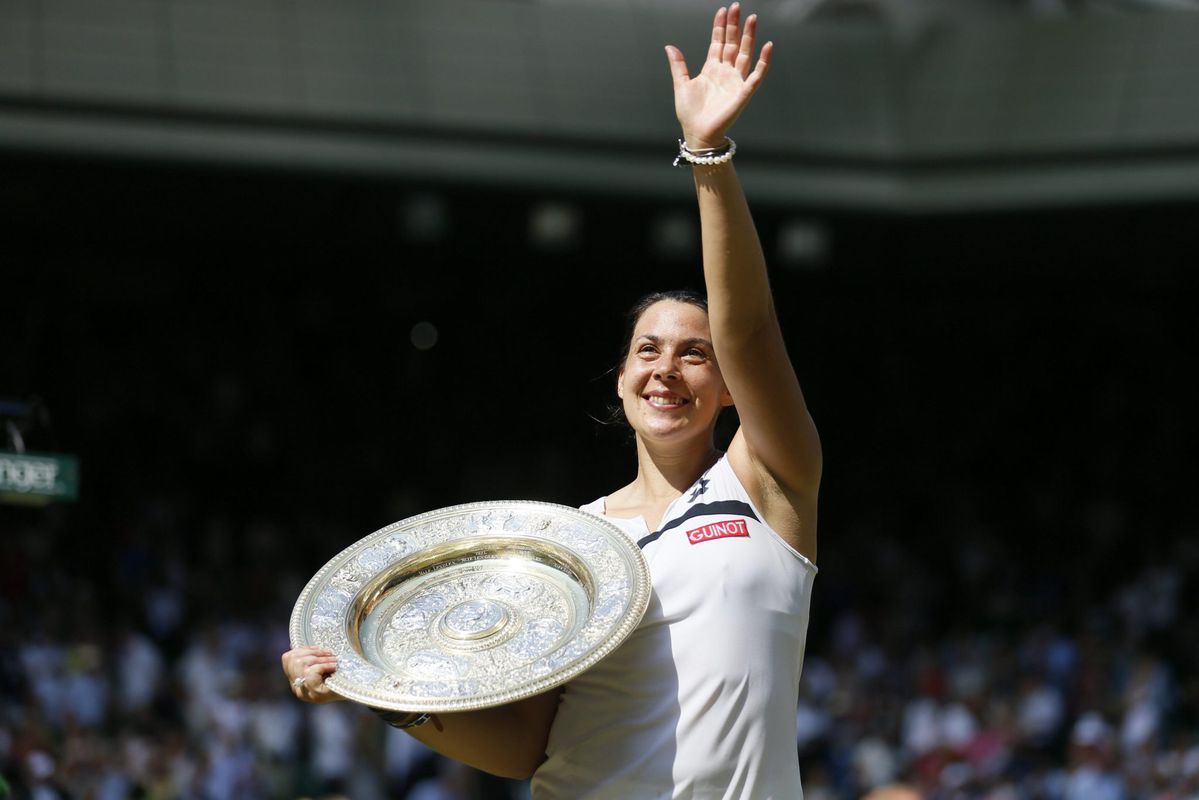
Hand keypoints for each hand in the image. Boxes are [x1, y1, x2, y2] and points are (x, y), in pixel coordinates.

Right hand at [281, 645, 343, 703]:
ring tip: (334, 659)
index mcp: (297, 682)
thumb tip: (296, 644)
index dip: (302, 648)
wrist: (357, 693)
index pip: (287, 658)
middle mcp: (298, 689)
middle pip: (294, 659)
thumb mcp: (323, 666)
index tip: (317, 649)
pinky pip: (311, 672)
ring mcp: (306, 693)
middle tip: (329, 653)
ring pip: (302, 664)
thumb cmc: (342, 677)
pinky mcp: (316, 694)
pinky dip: (325, 665)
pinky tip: (335, 667)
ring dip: (321, 658)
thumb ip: (311, 658)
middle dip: (313, 652)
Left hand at [665, 3, 772, 149]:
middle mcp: (725, 72)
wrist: (698, 134)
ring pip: (745, 54)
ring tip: (752, 19)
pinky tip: (768, 46)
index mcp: (711, 69)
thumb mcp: (681, 85)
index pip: (718, 42)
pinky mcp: (743, 93)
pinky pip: (756, 75)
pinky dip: (763, 62)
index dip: (720, 26)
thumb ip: (678, 65)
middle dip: (734, 25)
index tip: (723, 10)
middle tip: (737, 7)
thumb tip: (670, 46)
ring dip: (749, 37)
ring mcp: (736, 81)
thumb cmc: (690, 114)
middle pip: (733, 43)